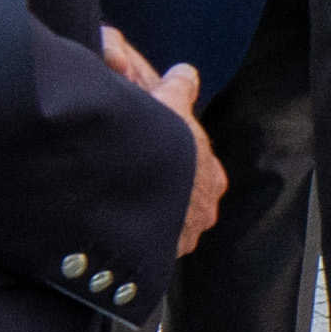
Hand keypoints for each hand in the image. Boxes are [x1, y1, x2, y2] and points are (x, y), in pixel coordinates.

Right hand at [103, 29, 228, 250]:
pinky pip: (147, 246)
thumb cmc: (159, 143)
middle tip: (138, 180)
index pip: (199, 171)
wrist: (136, 187)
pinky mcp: (159, 258)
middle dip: (166, 194)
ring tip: (124, 204)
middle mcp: (204, 213)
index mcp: (212, 177)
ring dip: (150, 217)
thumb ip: (180, 88)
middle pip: (185, 202)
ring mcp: (182, 239)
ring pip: (167, 226)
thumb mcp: (169, 104)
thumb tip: (186, 73)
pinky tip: (118, 223)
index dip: (178, 161)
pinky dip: (136, 236)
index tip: (157, 155)